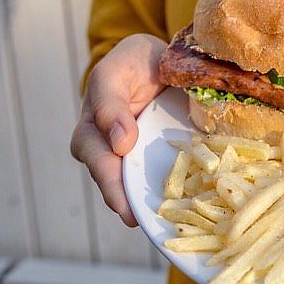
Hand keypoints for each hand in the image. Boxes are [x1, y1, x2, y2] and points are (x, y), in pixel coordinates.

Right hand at [70, 34, 166, 226]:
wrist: (159, 58)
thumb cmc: (130, 63)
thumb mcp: (116, 73)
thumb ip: (110, 104)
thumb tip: (119, 145)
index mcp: (92, 131)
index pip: (97, 160)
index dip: (110, 182)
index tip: (124, 203)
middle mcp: (112, 151)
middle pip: (116, 183)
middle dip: (128, 204)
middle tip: (141, 223)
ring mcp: (138, 158)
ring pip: (139, 187)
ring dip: (150, 205)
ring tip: (165, 224)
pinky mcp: (162, 159)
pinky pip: (166, 178)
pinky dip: (176, 191)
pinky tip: (190, 206)